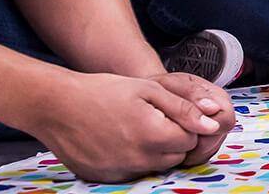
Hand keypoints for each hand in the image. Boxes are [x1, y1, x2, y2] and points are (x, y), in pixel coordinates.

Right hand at [26, 71, 224, 182]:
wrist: (56, 105)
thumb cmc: (102, 91)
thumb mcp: (149, 89)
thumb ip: (184, 108)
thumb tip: (212, 124)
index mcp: (153, 135)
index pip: (190, 139)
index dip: (182, 124)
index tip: (164, 112)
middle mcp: (139, 159)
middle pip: (175, 155)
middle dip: (170, 138)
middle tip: (148, 119)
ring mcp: (120, 171)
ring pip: (155, 165)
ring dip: (151, 150)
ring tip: (131, 127)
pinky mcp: (105, 178)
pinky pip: (131, 172)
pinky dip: (130, 159)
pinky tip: (116, 140)